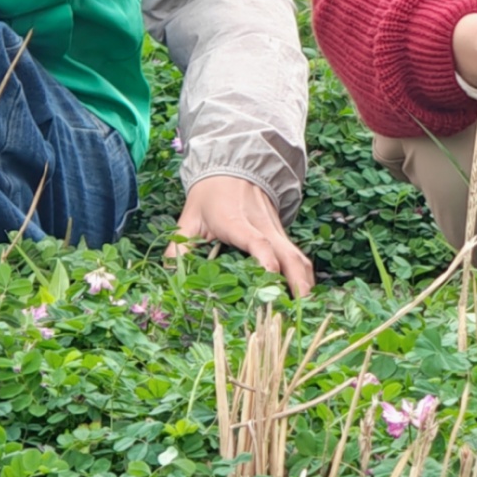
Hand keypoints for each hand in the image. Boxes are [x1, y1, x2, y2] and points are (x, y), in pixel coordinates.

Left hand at [176, 174, 312, 299]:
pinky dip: (303, 274)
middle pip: (288, 254)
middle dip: (298, 282)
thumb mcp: (189, 218)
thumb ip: (178, 247)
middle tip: (299, 307)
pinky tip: (303, 294)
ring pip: (297, 256)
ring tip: (306, 307)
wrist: (233, 168)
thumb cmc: (209, 196)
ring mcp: (276, 230)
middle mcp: (263, 227)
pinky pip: (296, 255)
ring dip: (305, 281)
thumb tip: (170, 276)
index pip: (258, 242)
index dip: (265, 260)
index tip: (270, 278)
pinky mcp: (281, 234)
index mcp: (237, 222)